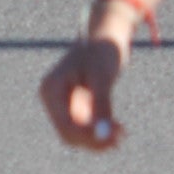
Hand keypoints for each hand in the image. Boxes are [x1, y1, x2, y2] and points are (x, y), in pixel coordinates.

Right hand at [38, 29, 130, 152]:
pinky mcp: (75, 105)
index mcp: (51, 89)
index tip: (112, 138)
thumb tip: (104, 132)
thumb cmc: (102, 50)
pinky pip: (85, 128)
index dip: (88, 136)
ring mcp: (63, 103)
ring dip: (99, 138)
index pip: (65, 125)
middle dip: (93, 139)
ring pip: (78, 134)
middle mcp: (53, 99)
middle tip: (119, 140)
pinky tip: (118, 128)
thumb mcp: (102, 76)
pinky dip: (101, 131)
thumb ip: (101, 104)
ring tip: (122, 132)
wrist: (106, 33)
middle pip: (69, 133)